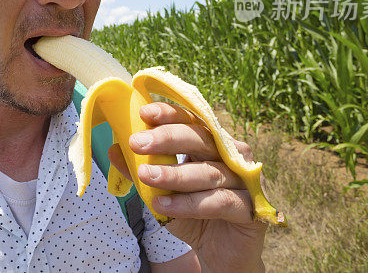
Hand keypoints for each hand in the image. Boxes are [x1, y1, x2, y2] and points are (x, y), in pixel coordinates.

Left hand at [108, 102, 266, 272]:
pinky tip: (164, 206)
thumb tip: (114, 149)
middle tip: (137, 143)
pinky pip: (220, 202)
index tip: (144, 113)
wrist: (220, 254)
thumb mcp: (162, 191)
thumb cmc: (193, 214)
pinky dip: (190, 203)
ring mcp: (247, 181)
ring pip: (209, 172)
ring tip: (146, 176)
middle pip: (202, 139)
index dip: (170, 114)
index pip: (192, 120)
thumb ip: (142, 170)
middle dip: (167, 139)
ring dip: (175, 175)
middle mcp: (234, 155)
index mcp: (213, 143)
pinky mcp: (253, 209)